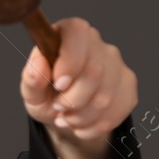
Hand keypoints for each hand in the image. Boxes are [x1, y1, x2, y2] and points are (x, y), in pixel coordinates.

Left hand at [19, 17, 137, 158]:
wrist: (64, 113)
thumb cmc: (46, 93)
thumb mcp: (30, 89)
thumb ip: (32, 77)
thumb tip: (40, 63)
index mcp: (69, 33)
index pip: (78, 33)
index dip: (70, 61)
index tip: (58, 84)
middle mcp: (97, 43)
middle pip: (95, 71)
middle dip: (71, 100)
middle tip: (58, 107)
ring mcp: (117, 64)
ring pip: (105, 96)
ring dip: (81, 116)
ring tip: (67, 118)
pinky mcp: (128, 85)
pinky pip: (116, 111)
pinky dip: (95, 126)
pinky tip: (82, 124)